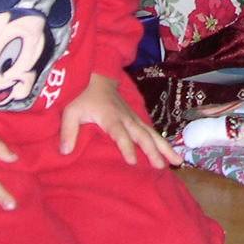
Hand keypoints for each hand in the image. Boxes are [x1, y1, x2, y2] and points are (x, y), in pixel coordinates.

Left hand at [59, 74, 181, 167]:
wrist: (98, 76)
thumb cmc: (82, 95)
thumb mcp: (70, 111)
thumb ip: (68, 131)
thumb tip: (65, 152)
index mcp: (110, 117)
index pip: (120, 134)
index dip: (126, 147)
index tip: (132, 162)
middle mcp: (126, 118)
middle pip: (142, 135)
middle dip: (152, 151)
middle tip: (161, 167)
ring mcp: (134, 118)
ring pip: (152, 134)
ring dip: (165, 147)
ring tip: (178, 162)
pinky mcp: (137, 119)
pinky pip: (152, 132)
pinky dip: (162, 143)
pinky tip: (171, 155)